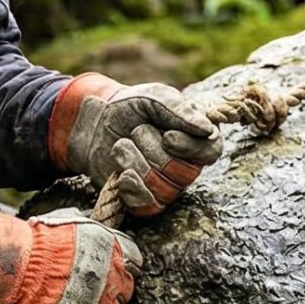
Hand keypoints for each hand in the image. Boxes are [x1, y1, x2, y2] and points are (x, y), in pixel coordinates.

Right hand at [0, 209, 141, 303]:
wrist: (20, 266)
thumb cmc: (37, 240)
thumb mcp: (69, 221)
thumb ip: (86, 229)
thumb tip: (85, 224)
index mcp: (116, 250)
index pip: (134, 263)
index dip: (119, 270)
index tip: (106, 273)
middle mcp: (117, 278)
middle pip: (125, 292)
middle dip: (109, 294)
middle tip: (85, 294)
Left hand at [53, 73, 223, 216]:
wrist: (95, 120)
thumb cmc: (131, 106)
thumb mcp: (156, 97)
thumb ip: (181, 111)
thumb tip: (208, 131)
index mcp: (195, 139)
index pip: (210, 152)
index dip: (190, 148)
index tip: (167, 135)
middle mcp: (185, 165)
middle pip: (184, 174)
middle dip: (154, 150)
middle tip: (137, 131)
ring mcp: (164, 184)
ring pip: (164, 190)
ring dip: (136, 163)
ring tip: (122, 145)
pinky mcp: (143, 199)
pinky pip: (147, 206)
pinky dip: (131, 187)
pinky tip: (120, 173)